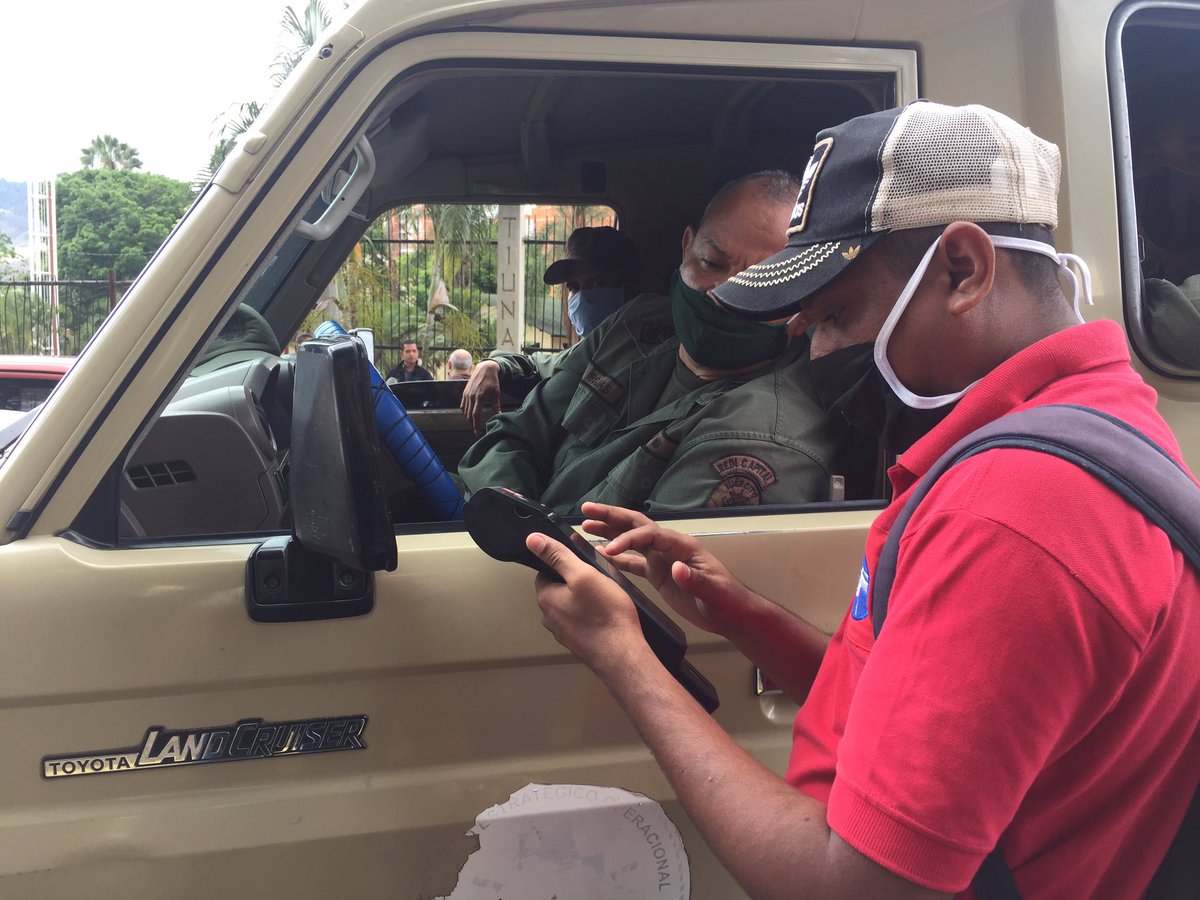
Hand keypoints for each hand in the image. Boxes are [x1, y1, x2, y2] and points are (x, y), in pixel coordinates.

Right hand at [460, 359, 500, 434]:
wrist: (485, 369)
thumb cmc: (492, 381)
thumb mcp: (496, 394)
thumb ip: (496, 406)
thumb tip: (499, 416)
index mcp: (479, 397)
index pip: (475, 415)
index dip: (476, 425)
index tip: (477, 432)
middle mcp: (471, 397)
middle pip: (469, 415)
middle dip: (472, 424)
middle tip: (476, 431)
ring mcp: (466, 394)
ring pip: (465, 411)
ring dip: (468, 419)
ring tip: (473, 424)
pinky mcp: (464, 392)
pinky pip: (462, 405)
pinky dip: (465, 412)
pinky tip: (469, 415)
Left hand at [526, 532, 644, 671]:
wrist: (623, 655)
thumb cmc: (606, 616)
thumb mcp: (583, 574)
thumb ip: (557, 556)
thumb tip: (533, 540)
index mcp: (546, 599)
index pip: (545, 572)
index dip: (564, 564)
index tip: (581, 565)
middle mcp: (550, 618)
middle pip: (559, 589)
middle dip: (576, 582)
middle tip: (598, 582)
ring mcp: (565, 632)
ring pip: (572, 605)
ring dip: (586, 600)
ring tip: (606, 599)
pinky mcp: (579, 641)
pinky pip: (583, 621)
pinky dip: (593, 616)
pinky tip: (608, 615)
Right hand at [579, 502, 756, 635]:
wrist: (731, 613)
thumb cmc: (727, 600)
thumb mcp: (714, 592)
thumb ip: (695, 580)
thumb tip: (676, 568)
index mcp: (682, 546)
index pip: (650, 534)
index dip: (628, 539)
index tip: (609, 550)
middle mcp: (669, 547)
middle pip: (636, 525)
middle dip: (611, 516)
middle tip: (586, 510)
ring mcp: (662, 559)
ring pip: (631, 539)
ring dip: (609, 532)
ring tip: (585, 525)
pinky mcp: (658, 573)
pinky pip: (633, 561)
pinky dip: (617, 557)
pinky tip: (600, 553)